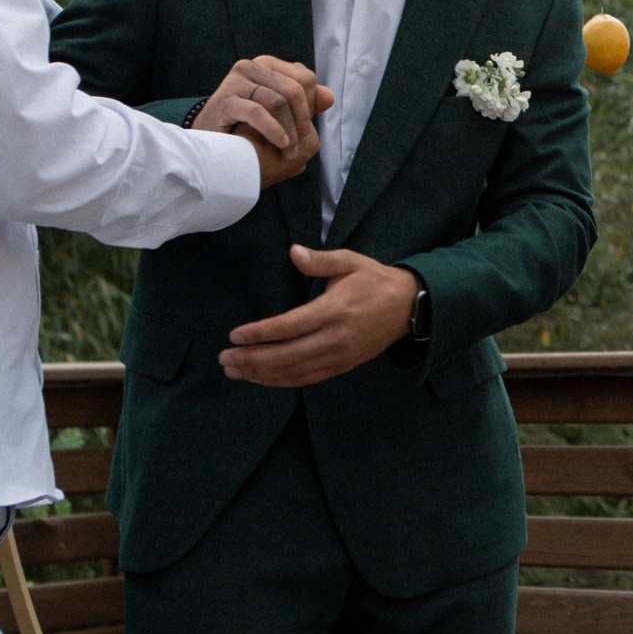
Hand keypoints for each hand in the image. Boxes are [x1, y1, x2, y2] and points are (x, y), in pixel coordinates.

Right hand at [195, 57, 333, 187]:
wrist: (208, 145)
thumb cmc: (246, 127)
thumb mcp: (279, 114)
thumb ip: (305, 103)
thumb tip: (329, 97)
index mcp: (268, 65)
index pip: (305, 79)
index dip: (309, 106)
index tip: (305, 130)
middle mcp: (252, 66)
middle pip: (295, 89)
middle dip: (302, 121)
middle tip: (299, 146)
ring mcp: (236, 80)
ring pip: (279, 101)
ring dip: (290, 132)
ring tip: (290, 152)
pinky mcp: (225, 99)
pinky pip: (258, 112)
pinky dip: (274, 130)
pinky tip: (280, 144)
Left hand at [219, 246, 420, 387]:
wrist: (408, 307)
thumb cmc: (375, 280)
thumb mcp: (351, 261)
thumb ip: (320, 260)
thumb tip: (293, 252)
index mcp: (335, 310)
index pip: (290, 326)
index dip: (260, 334)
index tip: (235, 336)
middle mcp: (336, 337)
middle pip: (287, 355)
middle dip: (252, 359)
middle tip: (224, 359)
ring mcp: (340, 355)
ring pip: (295, 371)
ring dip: (261, 374)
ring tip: (234, 371)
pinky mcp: (342, 366)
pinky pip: (307, 379)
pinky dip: (282, 381)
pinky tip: (262, 378)